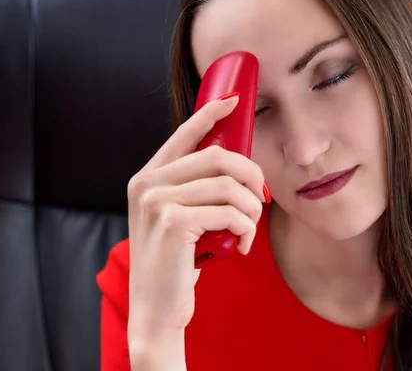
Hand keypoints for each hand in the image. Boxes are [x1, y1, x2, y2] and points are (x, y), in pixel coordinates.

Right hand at [126, 93, 265, 340]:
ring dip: (251, 209)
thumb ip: (194, 188)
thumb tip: (237, 163)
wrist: (157, 309)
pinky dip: (246, 229)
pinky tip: (241, 246)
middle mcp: (147, 184)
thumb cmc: (175, 262)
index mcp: (148, 177)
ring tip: (250, 230)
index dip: (211, 114)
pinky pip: (229, 212)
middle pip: (217, 155)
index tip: (235, 102)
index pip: (183, 134)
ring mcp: (157, 202)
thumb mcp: (178, 217)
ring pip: (228, 185)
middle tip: (263, 197)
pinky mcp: (173, 223)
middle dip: (251, 174)